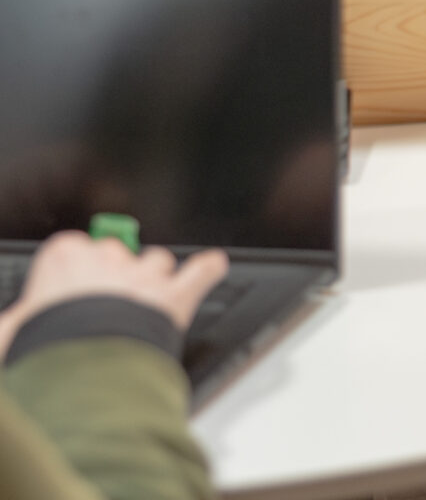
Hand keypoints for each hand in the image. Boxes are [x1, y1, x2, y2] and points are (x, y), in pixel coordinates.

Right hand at [0, 231, 228, 356]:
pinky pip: (201, 270)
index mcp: (63, 258)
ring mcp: (144, 275)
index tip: (72, 294)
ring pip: (157, 263)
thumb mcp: (9, 333)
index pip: (73, 253)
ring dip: (155, 280)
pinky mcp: (175, 294)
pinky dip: (208, 269)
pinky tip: (212, 266)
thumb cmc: (42, 347)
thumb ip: (13, 324)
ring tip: (147, 301)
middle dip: (114, 278)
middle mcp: (108, 257)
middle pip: (117, 256)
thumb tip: (10, 327)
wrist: (81, 366)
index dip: (75, 279)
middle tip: (106, 307)